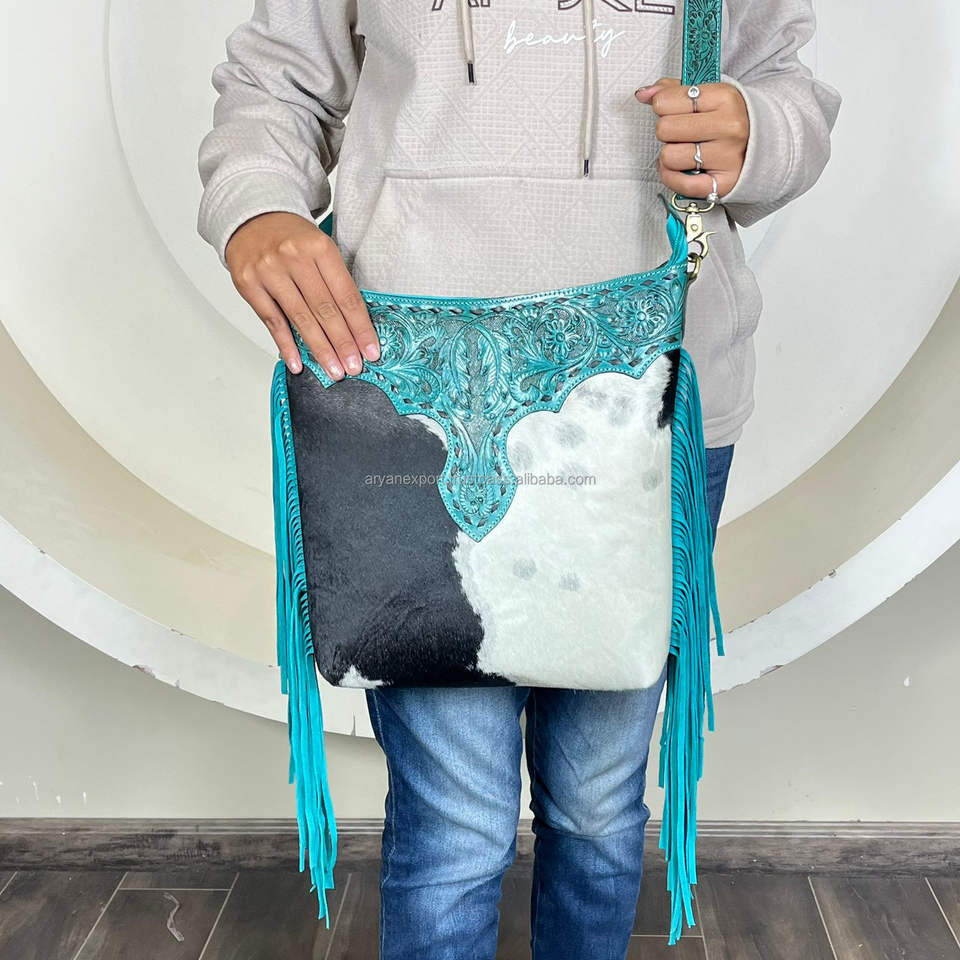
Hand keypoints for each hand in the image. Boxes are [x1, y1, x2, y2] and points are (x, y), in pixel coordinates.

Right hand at [224, 211, 379, 378]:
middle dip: (343, 343)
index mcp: (319, 247)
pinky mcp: (248, 284)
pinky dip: (286, 345)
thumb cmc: (292, 238)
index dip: (360, 326)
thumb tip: (355, 326)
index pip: (346, 295)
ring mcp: (269, 271)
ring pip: (300, 318)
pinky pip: (272, 321)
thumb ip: (335, 280)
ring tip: (334, 369)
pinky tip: (298, 363)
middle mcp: (294, 258)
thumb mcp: (320, 247)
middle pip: (325, 309)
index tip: (371, 350)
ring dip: (319, 349)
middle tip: (354, 366)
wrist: (251, 217)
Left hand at [635, 78, 748, 199]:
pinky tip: (679, 169)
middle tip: (681, 133)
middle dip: (666, 131)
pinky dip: (672, 177)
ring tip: (684, 150)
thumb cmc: (729, 119)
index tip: (674, 111)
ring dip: (669, 156)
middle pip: (664, 129)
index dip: (662, 107)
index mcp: (724, 98)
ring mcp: (727, 157)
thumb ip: (672, 90)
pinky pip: (680, 183)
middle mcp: (728, 127)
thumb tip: (643, 94)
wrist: (763, 144)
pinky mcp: (722, 183)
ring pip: (668, 157)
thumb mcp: (707, 95)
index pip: (666, 101)